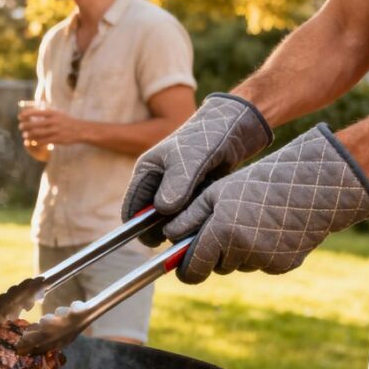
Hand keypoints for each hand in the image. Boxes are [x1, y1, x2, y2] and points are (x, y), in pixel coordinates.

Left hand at [18, 108, 83, 145]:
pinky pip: (43, 141)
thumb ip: (47, 113)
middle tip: (20, 127)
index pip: (36, 112)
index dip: (26, 114)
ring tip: (24, 135)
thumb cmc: (67, 121)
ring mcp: (55, 130)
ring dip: (29, 134)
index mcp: (53, 113)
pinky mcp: (57, 139)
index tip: (20, 117)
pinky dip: (36, 141)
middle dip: (25, 125)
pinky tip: (31, 142)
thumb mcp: (58, 114)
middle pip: (35, 123)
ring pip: (38, 133)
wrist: (81, 130)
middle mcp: (53, 121)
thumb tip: (33, 112)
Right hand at [122, 93, 271, 244]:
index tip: (153, 242)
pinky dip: (197, 218)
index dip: (137, 228)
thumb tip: (162, 211)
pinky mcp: (195, 192)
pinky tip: (209, 219)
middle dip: (163, 229)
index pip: (132, 207)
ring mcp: (177, 188)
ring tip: (197, 228)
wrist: (236, 126)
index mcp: (147, 171)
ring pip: (173, 217)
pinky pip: (191, 212)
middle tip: (180, 238)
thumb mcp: (189, 159)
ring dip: (182, 224)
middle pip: (152, 216)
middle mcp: (159, 181)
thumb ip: (176, 185)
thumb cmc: (206, 136)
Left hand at [162, 124, 368, 283]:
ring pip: (239, 265)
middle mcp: (242, 253)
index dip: (184, 269)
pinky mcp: (284, 266)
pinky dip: (261, 252)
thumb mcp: (216, 194)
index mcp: (220, 233)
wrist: (313, 185)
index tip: (182, 265)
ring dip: (238, 251)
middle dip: (214, 252)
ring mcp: (265, 262)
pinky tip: (271, 228)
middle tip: (226, 224)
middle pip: (216, 267)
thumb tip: (167, 239)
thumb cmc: (257, 184)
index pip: (192, 270)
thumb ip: (187, 219)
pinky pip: (261, 265)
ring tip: (252, 220)